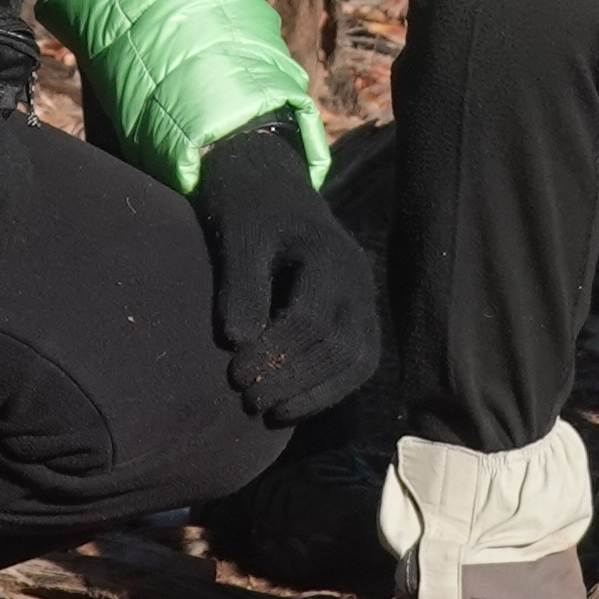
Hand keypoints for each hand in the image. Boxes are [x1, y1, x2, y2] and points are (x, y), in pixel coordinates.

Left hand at [191, 120, 380, 424]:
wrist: (272, 187)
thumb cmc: (250, 211)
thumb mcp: (238, 236)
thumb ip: (241, 284)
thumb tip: (240, 343)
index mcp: (330, 254)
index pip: (311, 319)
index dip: (273, 353)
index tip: (234, 375)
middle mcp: (357, 279)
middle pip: (340, 346)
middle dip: (294, 380)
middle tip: (249, 400)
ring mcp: (364, 300)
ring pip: (359, 361)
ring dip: (316, 394)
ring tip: (271, 412)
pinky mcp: (360, 317)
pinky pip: (359, 363)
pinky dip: (329, 390)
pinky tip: (292, 406)